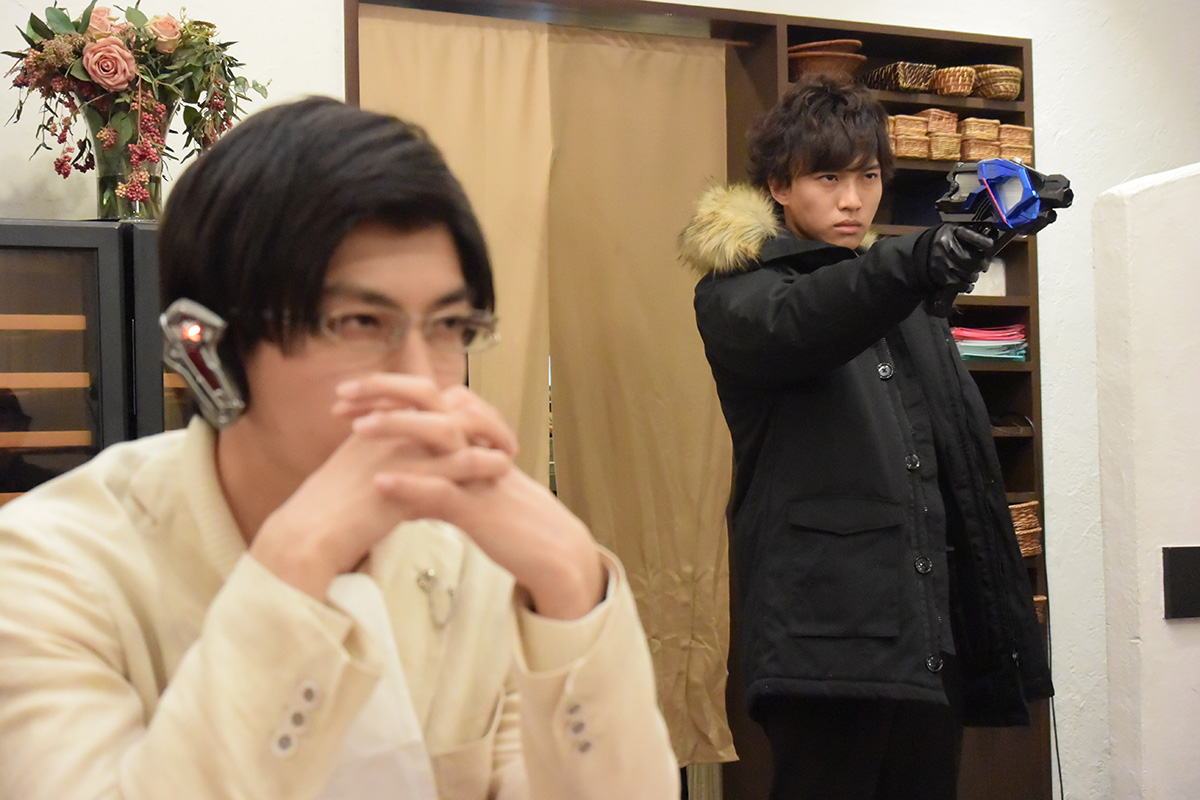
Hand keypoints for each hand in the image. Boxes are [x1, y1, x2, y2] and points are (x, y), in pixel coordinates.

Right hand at [250, 375, 513, 599]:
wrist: (307, 536)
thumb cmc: (324, 511)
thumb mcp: (351, 469)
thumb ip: (376, 455)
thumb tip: (395, 458)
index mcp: (375, 424)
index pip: (424, 399)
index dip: (455, 406)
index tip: (476, 419)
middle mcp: (388, 431)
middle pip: (444, 404)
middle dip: (477, 415)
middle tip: (500, 433)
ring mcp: (399, 453)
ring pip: (455, 430)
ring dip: (487, 436)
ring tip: (510, 450)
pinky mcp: (408, 481)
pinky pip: (456, 464)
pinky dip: (483, 463)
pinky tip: (501, 470)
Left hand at [352, 384, 605, 619]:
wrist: (550, 549)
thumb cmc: (504, 520)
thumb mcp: (462, 491)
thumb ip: (427, 480)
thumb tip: (388, 482)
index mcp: (469, 436)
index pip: (423, 397)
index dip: (383, 392)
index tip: (342, 398)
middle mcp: (474, 444)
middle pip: (430, 398)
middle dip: (384, 390)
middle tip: (342, 394)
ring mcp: (478, 472)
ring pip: (438, 434)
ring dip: (396, 426)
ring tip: (356, 427)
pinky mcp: (481, 507)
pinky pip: (444, 491)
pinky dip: (412, 485)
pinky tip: (380, 482)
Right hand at [928, 224, 995, 292]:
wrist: (919, 252)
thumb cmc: (942, 240)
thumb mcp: (954, 230)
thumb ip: (970, 234)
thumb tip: (990, 244)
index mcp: (954, 232)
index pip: (982, 241)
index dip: (989, 247)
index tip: (989, 250)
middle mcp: (948, 247)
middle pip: (977, 262)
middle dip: (981, 265)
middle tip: (980, 265)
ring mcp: (943, 263)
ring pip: (970, 275)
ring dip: (973, 276)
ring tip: (971, 274)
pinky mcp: (940, 276)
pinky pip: (960, 285)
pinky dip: (966, 286)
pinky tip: (965, 284)